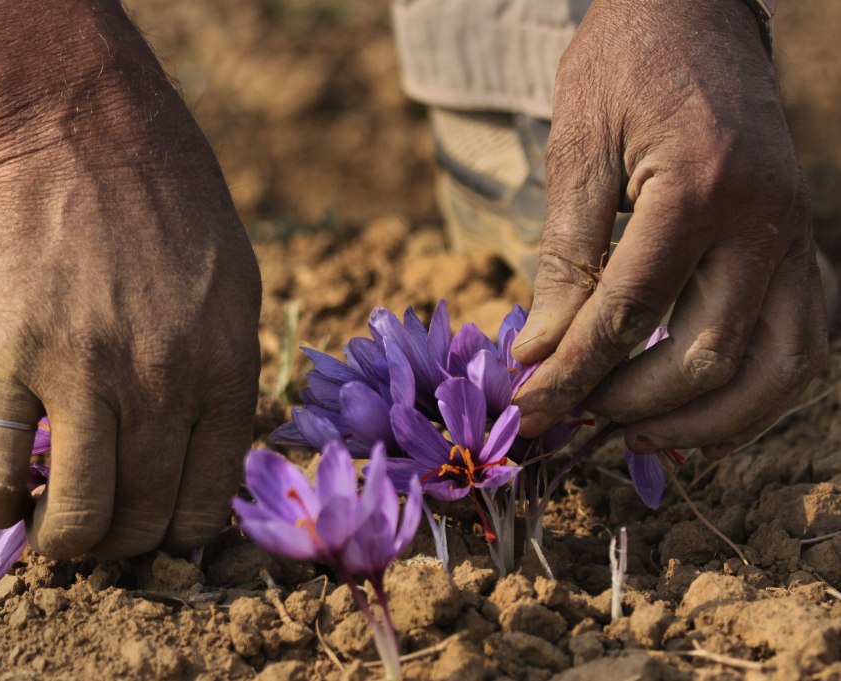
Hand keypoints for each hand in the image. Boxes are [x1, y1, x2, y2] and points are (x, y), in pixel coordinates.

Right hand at [0, 1, 260, 557]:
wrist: (90, 139)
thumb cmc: (179, 214)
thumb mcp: (238, 293)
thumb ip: (227, 378)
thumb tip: (208, 455)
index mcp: (225, 371)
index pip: (210, 497)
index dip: (186, 533)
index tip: (167, 531)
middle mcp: (162, 386)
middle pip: (145, 518)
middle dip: (130, 545)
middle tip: (115, 533)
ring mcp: (83, 376)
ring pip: (80, 517)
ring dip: (71, 543)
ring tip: (65, 530)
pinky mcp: (10, 359)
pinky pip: (0, 470)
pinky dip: (2, 505)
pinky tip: (9, 502)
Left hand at [511, 0, 827, 457]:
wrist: (694, 12)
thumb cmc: (624, 68)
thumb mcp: (577, 152)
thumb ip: (565, 259)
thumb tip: (542, 353)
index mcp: (698, 187)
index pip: (628, 312)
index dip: (572, 372)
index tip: (528, 407)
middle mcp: (763, 221)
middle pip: (707, 354)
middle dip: (628, 402)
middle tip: (569, 416)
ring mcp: (794, 237)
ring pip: (777, 369)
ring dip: (704, 421)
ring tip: (632, 436)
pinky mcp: (798, 248)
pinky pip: (799, 346)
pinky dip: (751, 396)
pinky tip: (694, 412)